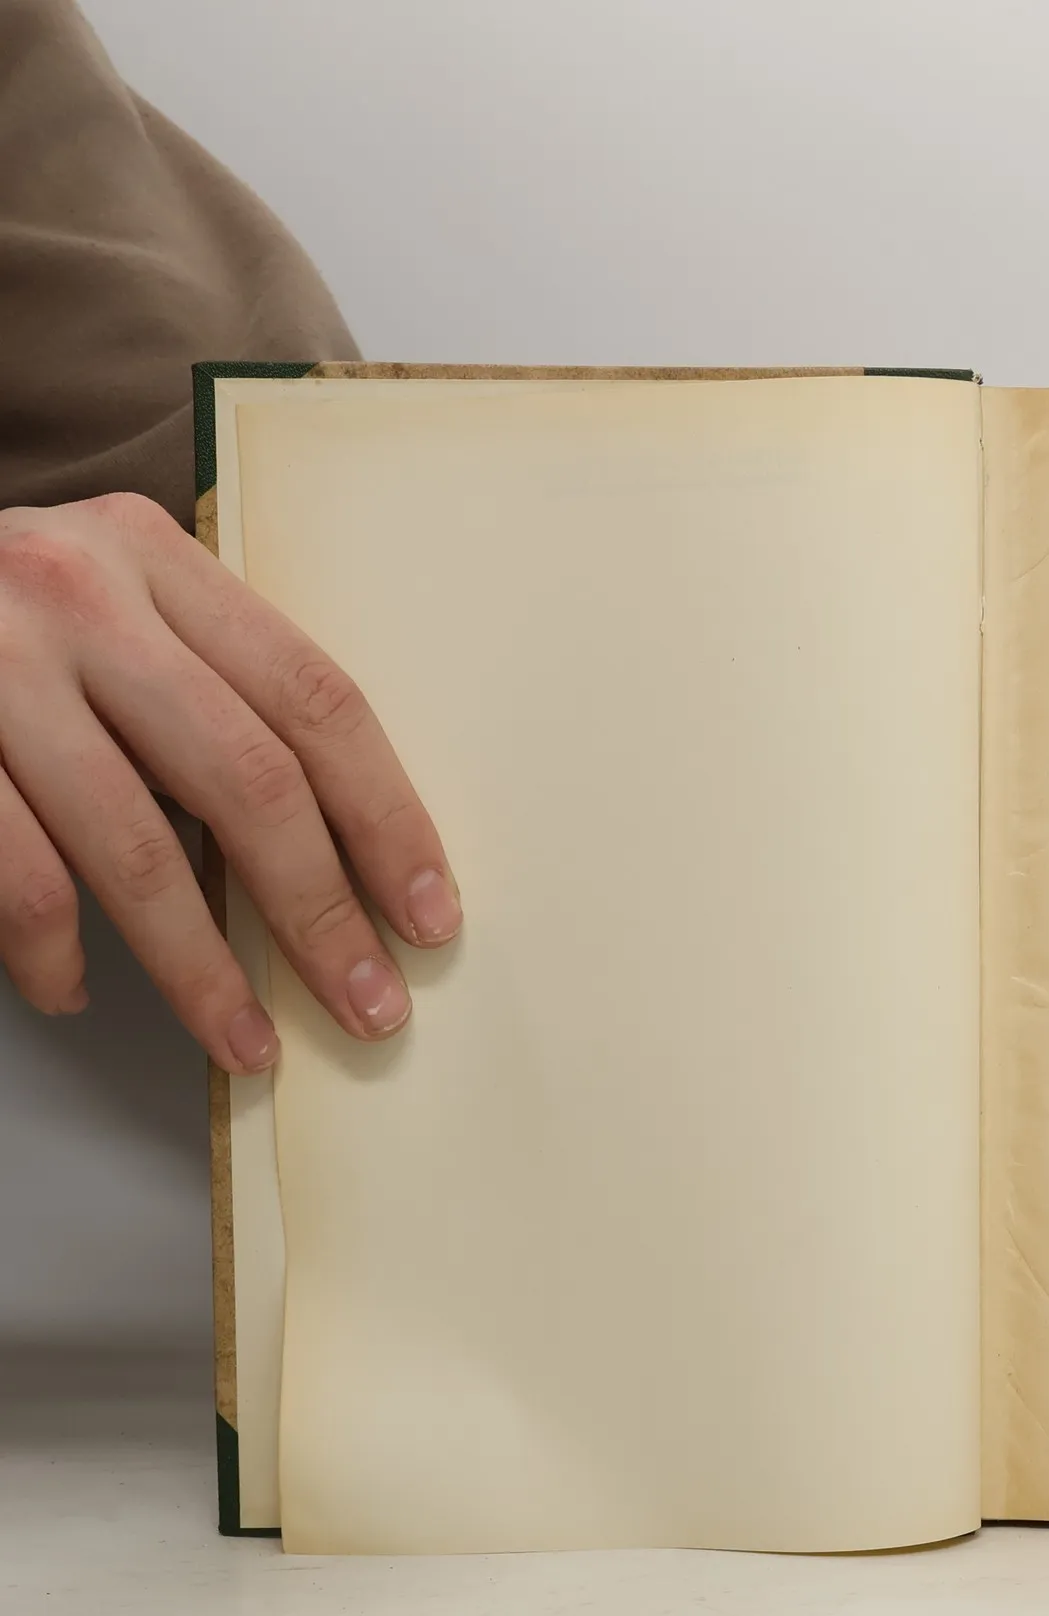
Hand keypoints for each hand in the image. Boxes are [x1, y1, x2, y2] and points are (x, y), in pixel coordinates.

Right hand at [0, 493, 459, 1072]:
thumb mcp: (107, 602)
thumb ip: (207, 684)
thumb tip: (336, 852)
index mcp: (155, 557)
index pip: (316, 701)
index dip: (388, 818)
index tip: (430, 914)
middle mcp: (79, 597)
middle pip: (250, 779)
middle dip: (322, 912)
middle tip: (372, 1005)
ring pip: (136, 846)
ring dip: (203, 969)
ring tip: (247, 1046)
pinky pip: (21, 876)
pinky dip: (53, 951)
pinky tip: (76, 990)